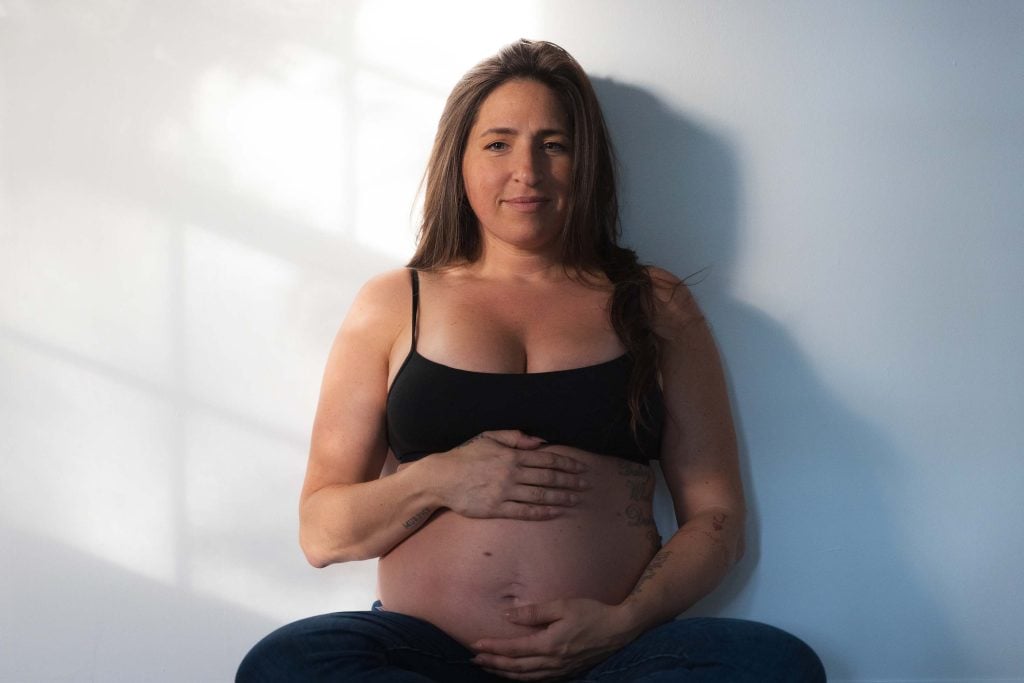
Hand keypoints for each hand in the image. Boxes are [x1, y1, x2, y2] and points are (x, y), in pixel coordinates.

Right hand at [436, 430, 589, 520]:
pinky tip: (554, 512)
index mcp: (512, 454)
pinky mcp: (496, 509)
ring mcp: (505, 492)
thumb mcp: (489, 437)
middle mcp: (512, 473)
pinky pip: (524, 511)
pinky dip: (541, 512)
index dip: (566, 464)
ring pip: (540, 495)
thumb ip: (515, 437)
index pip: (546, 459)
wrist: (441, 477)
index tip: (580, 468)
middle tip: (585, 485)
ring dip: (561, 498)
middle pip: (548, 478)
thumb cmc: (465, 455)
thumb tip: (540, 441)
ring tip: (575, 500)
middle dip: (569, 481)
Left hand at [470, 598, 640, 679]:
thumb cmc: (591, 613)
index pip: (514, 649)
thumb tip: (508, 615)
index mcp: (549, 644)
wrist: (619, 629)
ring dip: (506, 674)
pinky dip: (524, 679)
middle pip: (516, 668)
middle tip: (475, 660)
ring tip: (491, 668)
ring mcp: (561, 670)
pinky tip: (518, 675)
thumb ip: (533, 612)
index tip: (476, 646)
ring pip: (527, 677)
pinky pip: (540, 680)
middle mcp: (553, 662)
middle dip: (494, 664)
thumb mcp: (562, 606)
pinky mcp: (568, 672)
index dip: (493, 649)